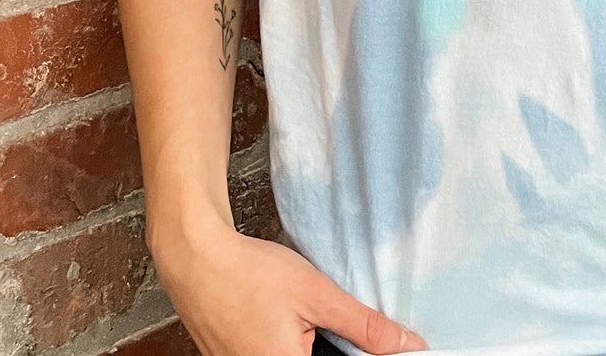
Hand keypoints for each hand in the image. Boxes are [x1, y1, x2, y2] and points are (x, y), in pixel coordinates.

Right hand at [150, 215, 427, 355]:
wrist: (197, 259)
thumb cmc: (250, 274)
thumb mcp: (317, 294)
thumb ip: (365, 326)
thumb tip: (409, 345)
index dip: (359, 353)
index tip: (364, 340)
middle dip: (335, 347)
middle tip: (323, 319)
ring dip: (313, 344)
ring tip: (300, 317)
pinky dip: (290, 343)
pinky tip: (285, 320)